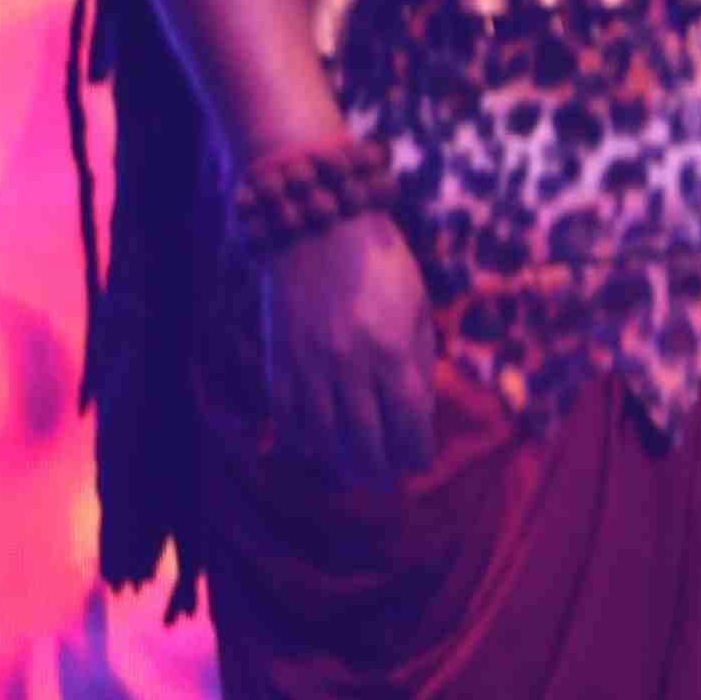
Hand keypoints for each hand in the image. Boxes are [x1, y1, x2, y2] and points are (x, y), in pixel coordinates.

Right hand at [258, 210, 441, 484]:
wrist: (317, 224)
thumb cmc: (380, 263)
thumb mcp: (416, 307)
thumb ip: (418, 362)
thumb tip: (418, 414)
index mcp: (392, 351)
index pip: (410, 427)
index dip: (418, 453)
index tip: (420, 459)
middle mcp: (349, 366)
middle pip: (368, 446)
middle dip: (383, 469)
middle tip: (389, 475)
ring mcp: (309, 366)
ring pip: (326, 441)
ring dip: (344, 465)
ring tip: (357, 471)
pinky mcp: (279, 361)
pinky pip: (288, 420)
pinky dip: (303, 442)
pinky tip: (317, 446)